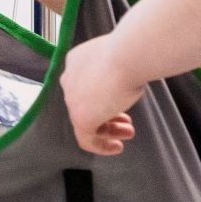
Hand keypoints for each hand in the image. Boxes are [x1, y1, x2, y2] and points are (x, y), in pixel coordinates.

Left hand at [61, 36, 141, 156]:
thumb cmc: (130, 53)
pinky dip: (101, 146)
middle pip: (86, 104)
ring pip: (86, 121)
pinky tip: (116, 147)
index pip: (85, 87)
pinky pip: (86, 138)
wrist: (128, 55)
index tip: (121, 106)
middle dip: (108, 115)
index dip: (104, 98)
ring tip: (127, 134)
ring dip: (108, 130)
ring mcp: (73, 99)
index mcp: (76, 62)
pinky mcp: (80, 116)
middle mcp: (70, 79)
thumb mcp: (118, 61)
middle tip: (126, 123)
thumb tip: (123, 85)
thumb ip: (113, 74)